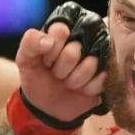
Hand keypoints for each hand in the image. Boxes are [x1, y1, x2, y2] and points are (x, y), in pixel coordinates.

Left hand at [15, 1, 108, 123]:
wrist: (49, 106)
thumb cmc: (38, 78)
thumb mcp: (26, 61)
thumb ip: (29, 44)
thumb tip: (47, 41)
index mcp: (63, 29)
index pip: (60, 30)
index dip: (50, 51)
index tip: (46, 61)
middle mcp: (84, 36)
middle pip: (74, 50)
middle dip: (61, 69)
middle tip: (57, 73)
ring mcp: (99, 53)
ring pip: (91, 64)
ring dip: (74, 80)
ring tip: (69, 80)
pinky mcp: (109, 70)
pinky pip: (101, 79)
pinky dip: (87, 89)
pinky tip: (82, 88)